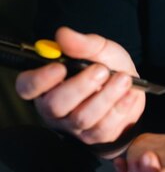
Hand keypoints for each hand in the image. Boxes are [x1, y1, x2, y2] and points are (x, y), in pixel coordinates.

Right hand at [15, 26, 144, 151]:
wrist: (130, 86)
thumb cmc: (107, 66)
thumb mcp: (98, 49)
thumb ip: (82, 43)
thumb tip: (63, 35)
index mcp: (47, 84)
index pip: (27, 86)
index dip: (39, 79)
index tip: (60, 67)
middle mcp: (55, 108)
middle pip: (55, 105)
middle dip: (80, 86)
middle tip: (101, 70)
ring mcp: (74, 125)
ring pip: (82, 118)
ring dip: (106, 96)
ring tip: (123, 78)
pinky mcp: (94, 137)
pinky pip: (104, 128)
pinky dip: (120, 108)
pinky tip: (130, 93)